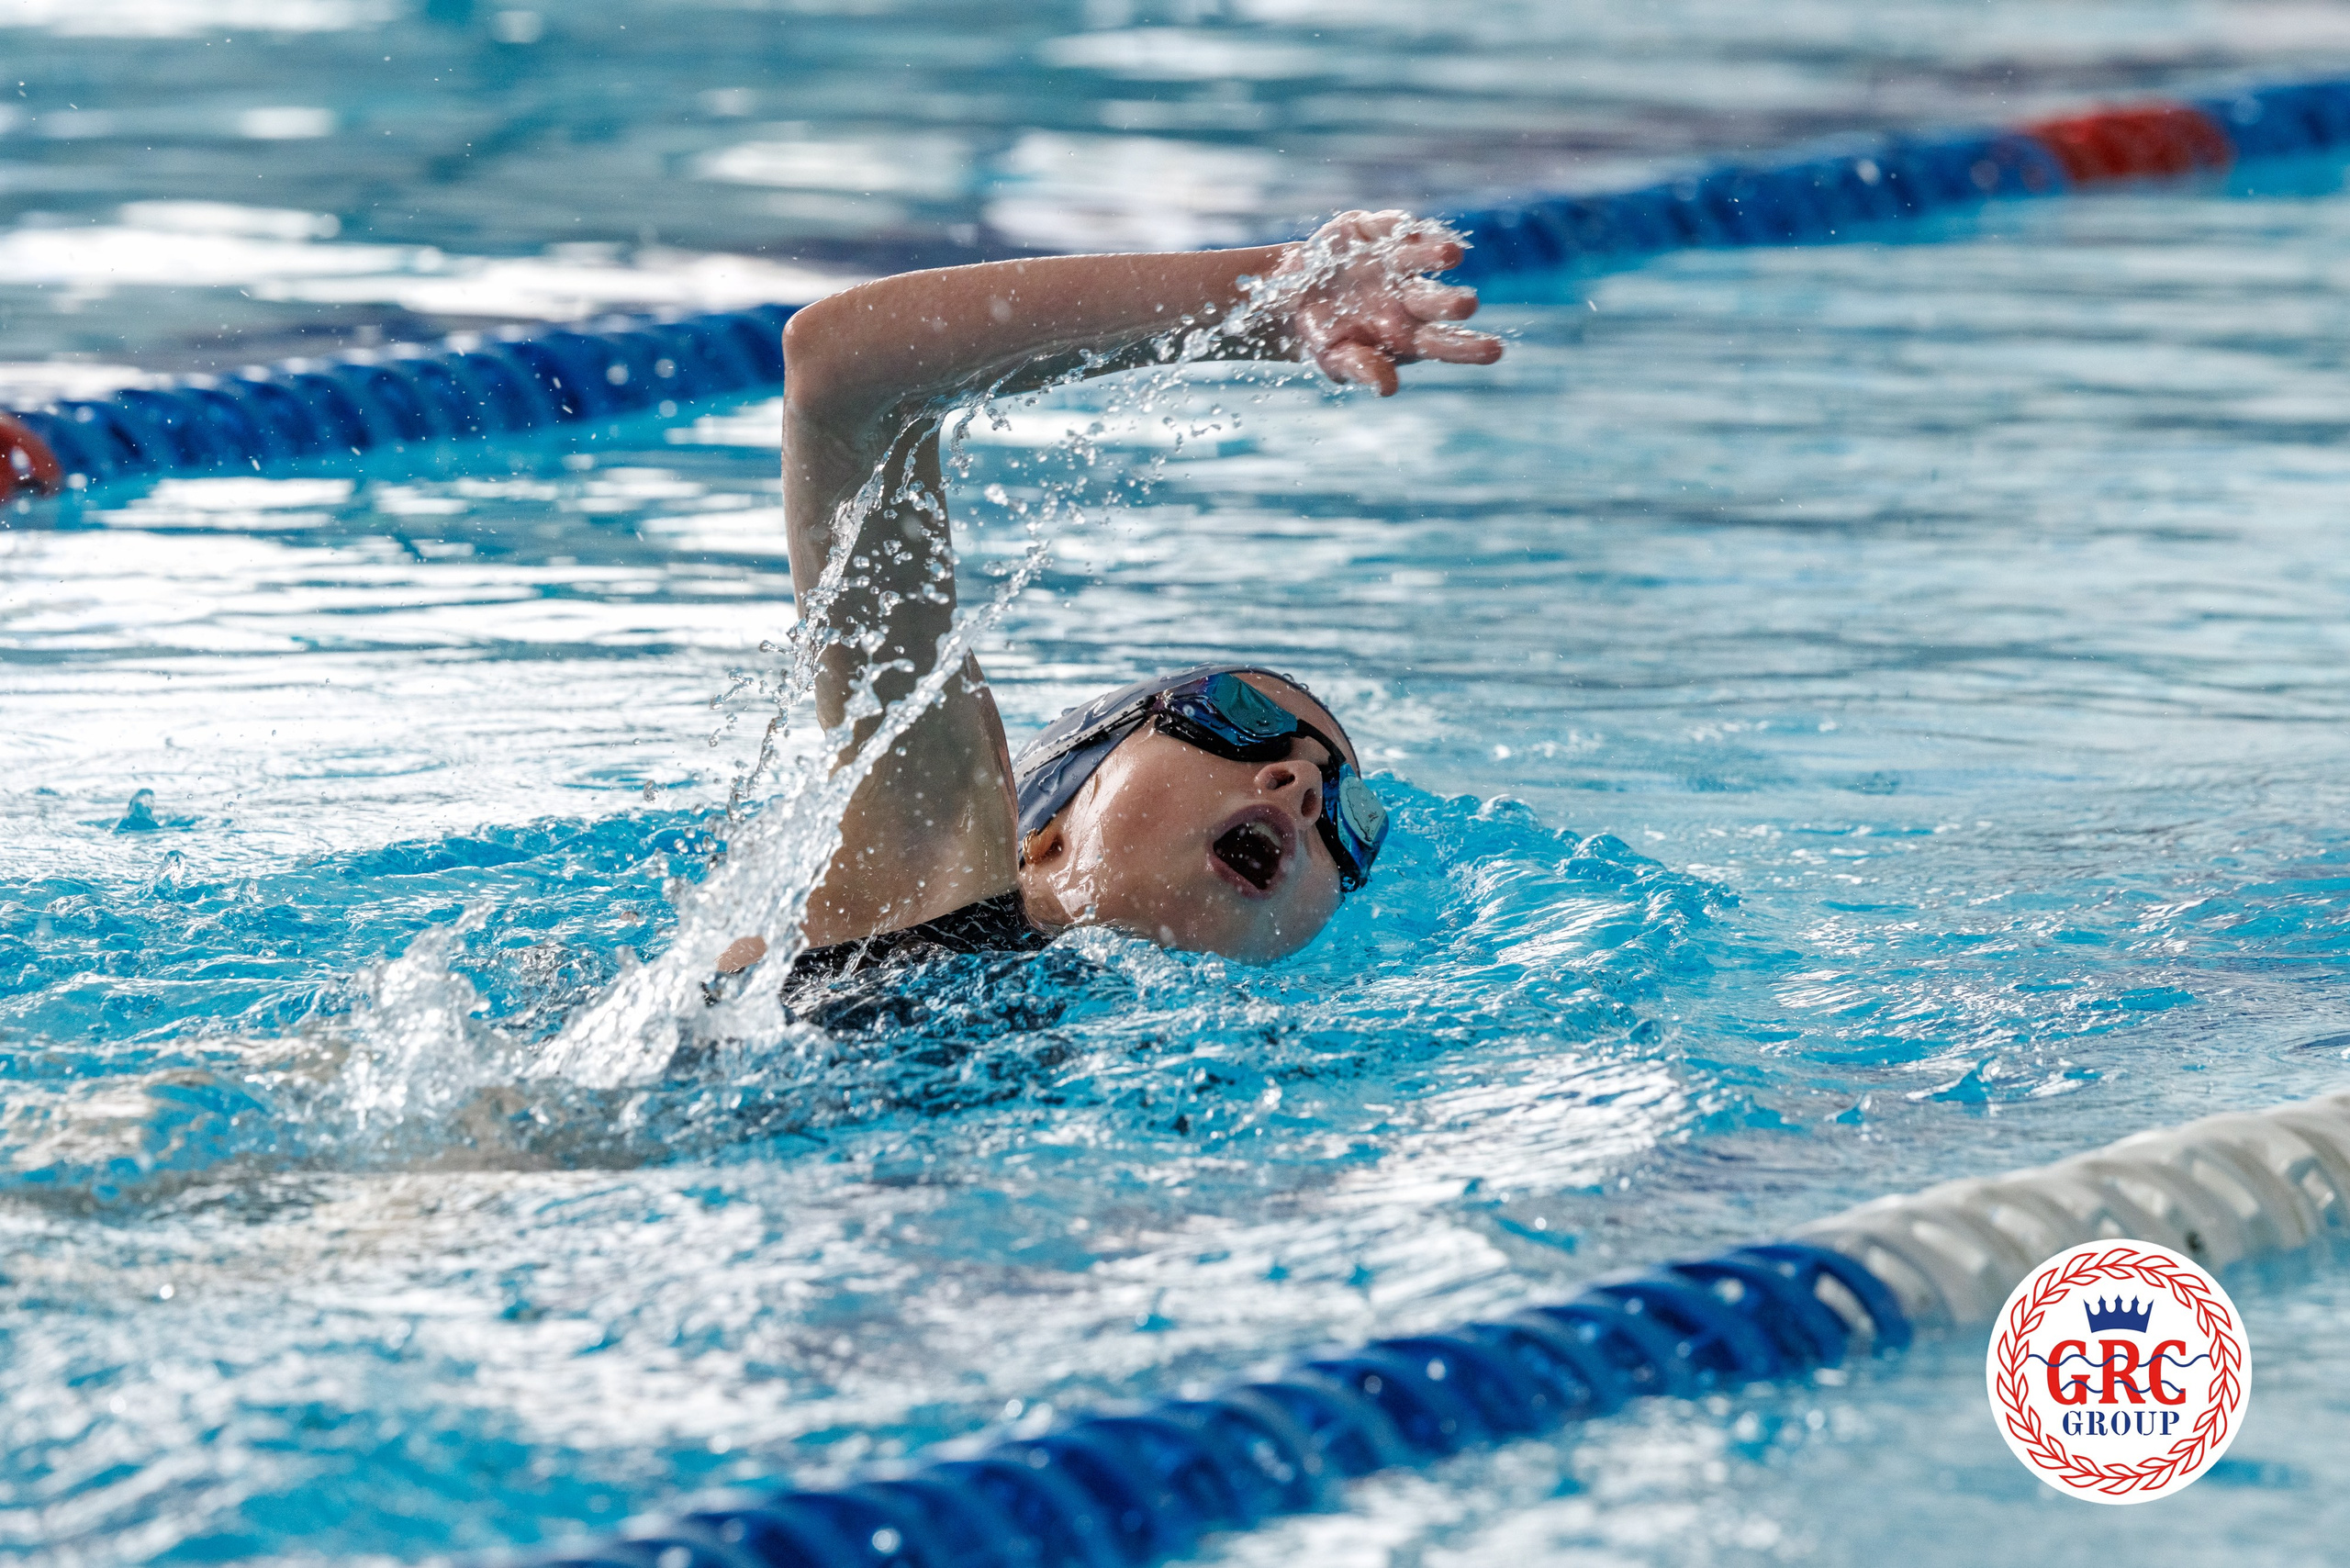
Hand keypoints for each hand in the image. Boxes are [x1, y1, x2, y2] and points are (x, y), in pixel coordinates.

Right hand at [1267, 210, 1504, 395]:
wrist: (1296, 291)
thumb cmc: (1324, 333)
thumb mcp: (1335, 357)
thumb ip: (1361, 368)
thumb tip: (1388, 388)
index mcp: (1405, 334)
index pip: (1442, 343)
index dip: (1468, 347)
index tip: (1496, 350)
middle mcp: (1407, 297)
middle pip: (1435, 301)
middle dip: (1451, 302)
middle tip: (1470, 304)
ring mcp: (1393, 262)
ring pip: (1419, 257)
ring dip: (1433, 255)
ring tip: (1450, 255)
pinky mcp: (1375, 232)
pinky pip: (1389, 227)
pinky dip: (1396, 226)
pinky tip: (1404, 225)